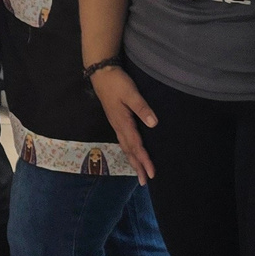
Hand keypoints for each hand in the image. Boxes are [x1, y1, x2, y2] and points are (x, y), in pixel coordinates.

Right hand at [90, 65, 156, 182]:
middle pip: (129, 151)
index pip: (136, 146)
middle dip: (137, 166)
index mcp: (123, 123)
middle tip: (144, 182)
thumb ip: (142, 108)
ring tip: (139, 172)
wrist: (101, 74)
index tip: (151, 173)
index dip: (144, 160)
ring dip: (133, 161)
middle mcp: (119, 127)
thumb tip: (154, 124)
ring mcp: (116, 124)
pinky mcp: (116, 120)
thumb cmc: (116, 82)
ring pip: (125, 147)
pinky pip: (123, 141)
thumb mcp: (131, 93)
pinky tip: (131, 152)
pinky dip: (129, 151)